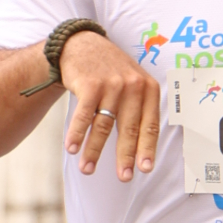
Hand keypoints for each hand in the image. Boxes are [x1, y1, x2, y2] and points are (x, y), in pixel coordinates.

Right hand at [59, 32, 159, 181]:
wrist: (82, 45)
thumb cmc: (110, 72)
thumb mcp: (133, 83)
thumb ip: (140, 109)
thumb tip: (141, 150)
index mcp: (148, 89)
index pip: (150, 125)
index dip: (147, 149)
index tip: (145, 169)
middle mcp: (133, 85)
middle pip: (129, 129)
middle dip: (125, 156)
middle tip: (124, 177)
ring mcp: (112, 84)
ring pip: (104, 125)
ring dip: (94, 150)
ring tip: (87, 169)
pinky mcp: (91, 84)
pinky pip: (84, 116)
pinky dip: (77, 134)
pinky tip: (72, 148)